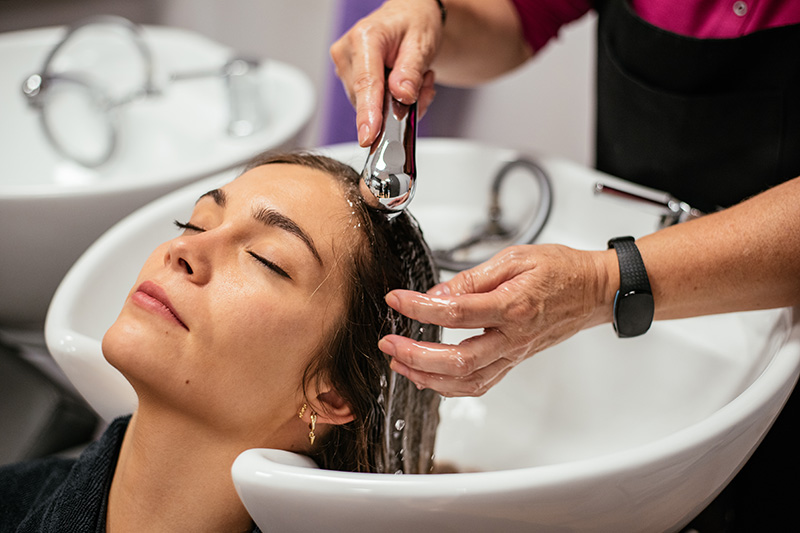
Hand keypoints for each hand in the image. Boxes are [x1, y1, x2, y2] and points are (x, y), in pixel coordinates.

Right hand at [330, 0, 442, 145]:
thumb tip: (402, 95)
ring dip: (399, 103)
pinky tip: (403, 84)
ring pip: (372, 106)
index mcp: (364, 38)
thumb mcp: (422, 43)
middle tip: (424, 83)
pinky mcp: (349, 79)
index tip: (368, 136)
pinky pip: (371, 104)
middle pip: (369, 100)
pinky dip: (391, 102)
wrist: (410, 15)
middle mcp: (348, 52)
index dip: (368, 114)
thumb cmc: (415, 22)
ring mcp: (346, 67)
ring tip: (417, 79)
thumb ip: (411, 71)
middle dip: (400, 103)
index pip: (366, 84)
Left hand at [379, 245, 614, 395]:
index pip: (455, 314)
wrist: (593, 290)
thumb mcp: (514, 258)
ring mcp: (514, 354)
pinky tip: (429, 378)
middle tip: (389, 343)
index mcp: (512, 307)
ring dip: (427, 378)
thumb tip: (436, 294)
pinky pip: (480, 384)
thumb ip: (471, 279)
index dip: (419, 308)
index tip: (396, 300)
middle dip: (415, 356)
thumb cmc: (559, 269)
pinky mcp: (514, 361)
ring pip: (467, 382)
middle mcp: (513, 338)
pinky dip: (449, 387)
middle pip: (458, 361)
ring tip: (399, 364)